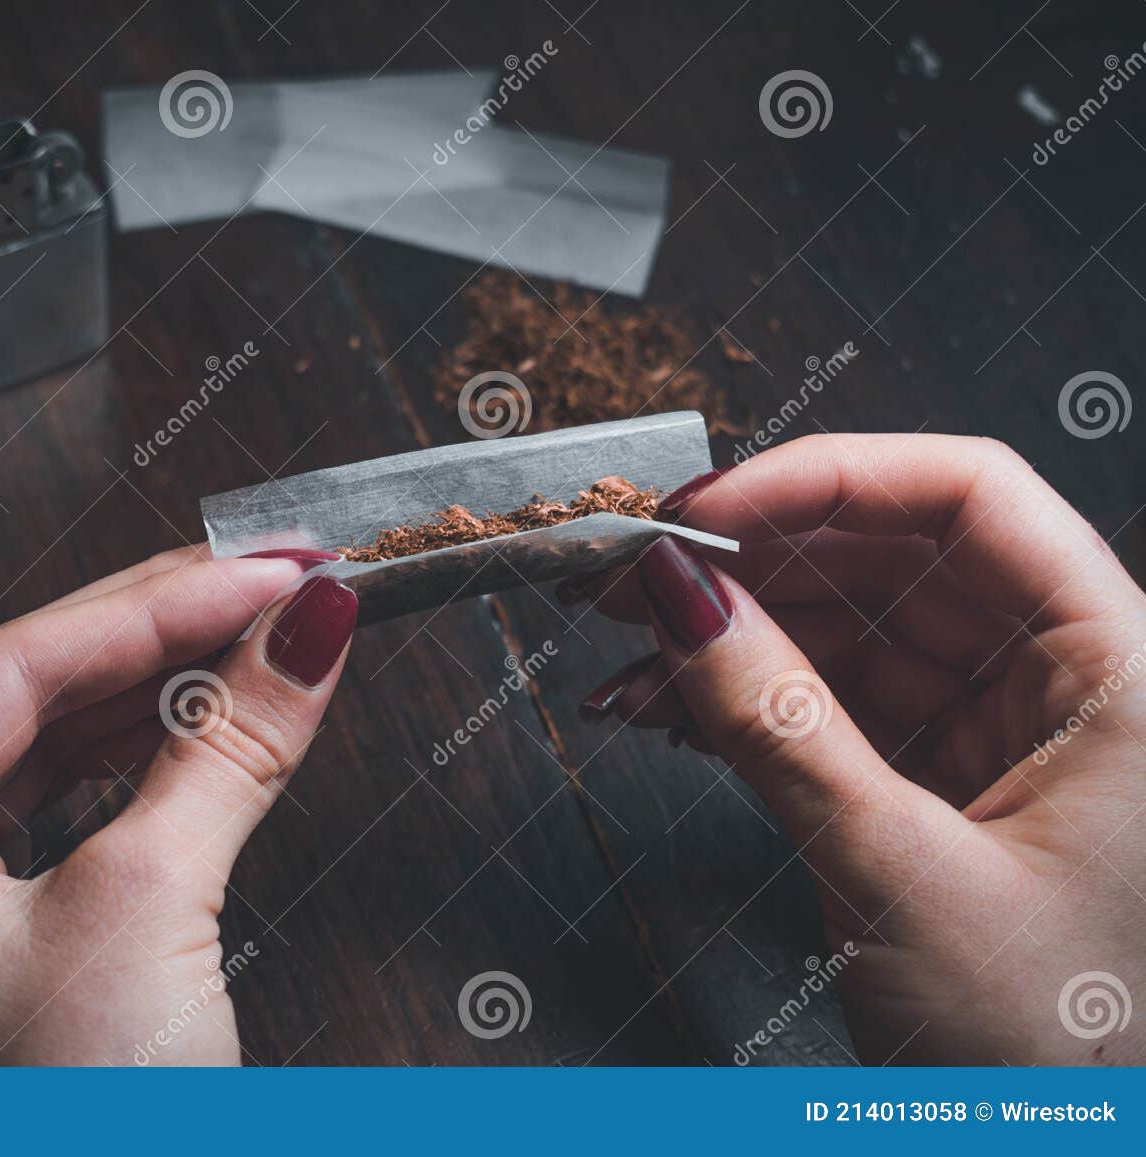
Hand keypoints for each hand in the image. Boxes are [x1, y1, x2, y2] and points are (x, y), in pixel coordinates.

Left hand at [0, 545, 354, 1064]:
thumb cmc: (53, 1130)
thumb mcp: (147, 914)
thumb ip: (228, 746)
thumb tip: (310, 629)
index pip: (16, 664)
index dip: (164, 601)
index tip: (275, 564)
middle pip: (26, 695)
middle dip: (168, 637)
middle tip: (285, 583)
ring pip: (41, 750)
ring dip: (161, 696)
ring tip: (266, 638)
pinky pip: (45, 814)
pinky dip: (135, 768)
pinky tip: (206, 718)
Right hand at [564, 434, 1145, 1064]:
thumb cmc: (1065, 1060)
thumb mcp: (903, 875)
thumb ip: (778, 723)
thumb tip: (679, 596)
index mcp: (1119, 669)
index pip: (968, 496)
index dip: (824, 478)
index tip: (702, 513)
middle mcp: (1061, 680)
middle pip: (892, 554)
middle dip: (749, 557)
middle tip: (630, 570)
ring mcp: (994, 733)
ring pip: (845, 629)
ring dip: (726, 635)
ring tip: (624, 650)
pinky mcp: (935, 786)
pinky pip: (827, 705)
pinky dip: (740, 701)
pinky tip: (664, 705)